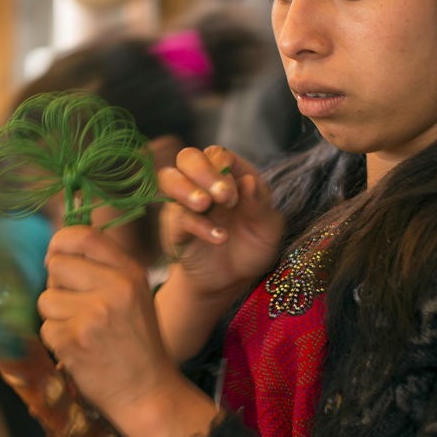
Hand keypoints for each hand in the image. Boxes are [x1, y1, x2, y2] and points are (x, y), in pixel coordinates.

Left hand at [38, 226, 179, 421]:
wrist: (148, 393)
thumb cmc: (136, 343)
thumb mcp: (134, 295)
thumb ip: (103, 268)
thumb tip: (55, 250)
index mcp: (130, 272)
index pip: (83, 235)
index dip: (60, 243)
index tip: (55, 257)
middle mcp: (114, 288)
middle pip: (56, 266)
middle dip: (57, 286)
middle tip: (78, 309)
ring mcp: (93, 315)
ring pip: (45, 299)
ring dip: (55, 316)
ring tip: (82, 332)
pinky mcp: (74, 341)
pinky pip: (45, 328)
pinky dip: (57, 341)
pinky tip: (79, 350)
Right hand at [159, 146, 283, 297]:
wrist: (231, 281)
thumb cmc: (252, 247)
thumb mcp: (268, 228)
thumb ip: (260, 204)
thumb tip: (248, 181)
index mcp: (230, 176)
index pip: (218, 155)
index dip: (224, 169)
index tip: (235, 197)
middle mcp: (203, 184)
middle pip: (188, 157)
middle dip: (203, 171)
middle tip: (222, 196)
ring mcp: (184, 203)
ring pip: (169, 177)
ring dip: (186, 189)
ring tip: (205, 206)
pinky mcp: (174, 225)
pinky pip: (177, 216)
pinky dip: (197, 224)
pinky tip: (218, 237)